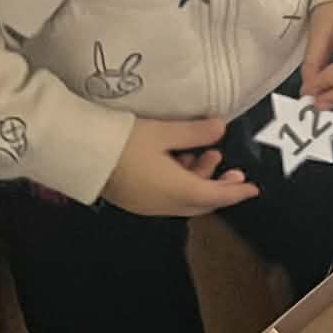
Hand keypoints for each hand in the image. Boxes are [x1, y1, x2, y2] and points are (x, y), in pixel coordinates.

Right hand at [103, 117, 257, 217]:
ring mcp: (146, 205)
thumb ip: (195, 132)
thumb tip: (221, 127)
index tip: (253, 189)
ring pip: (183, 199)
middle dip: (219, 187)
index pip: (215, 196)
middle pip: (200, 202)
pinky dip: (180, 183)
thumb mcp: (163, 132)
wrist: (79, 153)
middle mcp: (163, 205)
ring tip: (202, 154)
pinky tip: (177, 160)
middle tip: (232, 170)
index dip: (236, 193)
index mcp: (176, 191)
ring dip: (198, 180)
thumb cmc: (123, 141)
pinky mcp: (133, 200)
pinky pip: (167, 197)